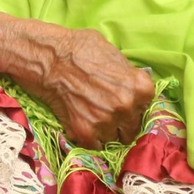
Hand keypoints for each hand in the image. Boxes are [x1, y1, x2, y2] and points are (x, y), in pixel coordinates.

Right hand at [0, 17, 153, 148]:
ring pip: (114, 138)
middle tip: (105, 111)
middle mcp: (127, 107)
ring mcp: (107, 122)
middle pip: (132, 128)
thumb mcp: (112, 52)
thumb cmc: (79, 48)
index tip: (123, 103)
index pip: (146, 108)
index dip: (134, 105)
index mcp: (140, 88)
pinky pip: (94, 145)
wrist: (47, 58)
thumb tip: (131, 82)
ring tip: (91, 116)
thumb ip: (126, 73)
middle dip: (122, 122)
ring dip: (105, 131)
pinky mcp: (86, 133)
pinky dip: (88, 138)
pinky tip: (81, 122)